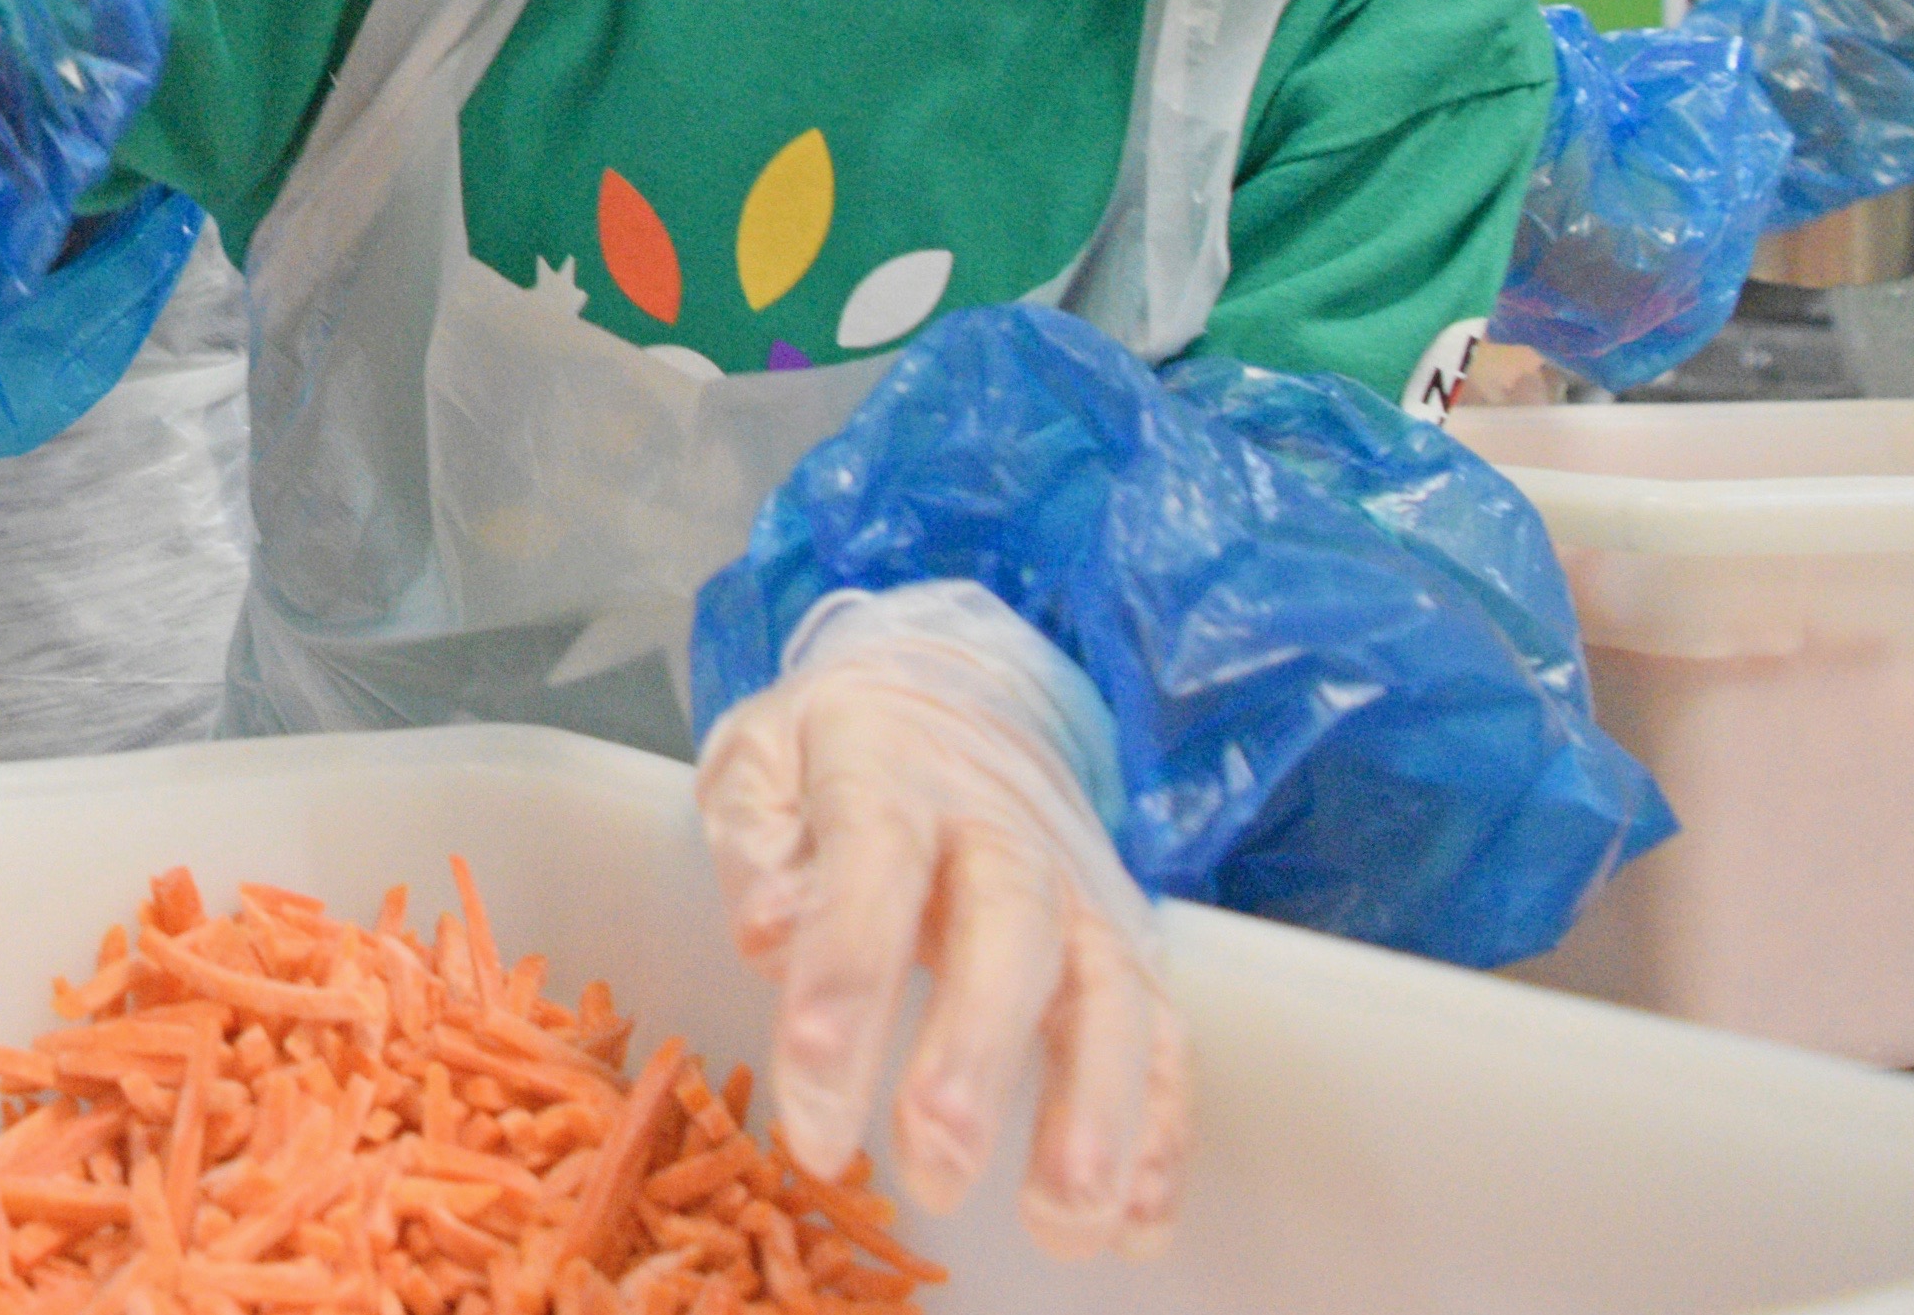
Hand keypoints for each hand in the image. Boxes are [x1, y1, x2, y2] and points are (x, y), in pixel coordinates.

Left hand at [694, 581, 1187, 1260]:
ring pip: (1108, 991)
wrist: (953, 689)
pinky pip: (1159, 1031)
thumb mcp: (758, 757)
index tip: (816, 1119)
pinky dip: (1161, 1129)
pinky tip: (1138, 1224)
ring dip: (1096, 1114)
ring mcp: (1076, 887)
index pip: (871, 874)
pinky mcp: (1125, 939)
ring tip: (1066, 1224)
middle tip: (937, 1171)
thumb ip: (753, 837)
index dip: (847, 993)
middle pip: (1006, 934)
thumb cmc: (832, 752)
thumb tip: (768, 929)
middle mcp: (998, 830)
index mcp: (887, 771)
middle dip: (976, 1059)